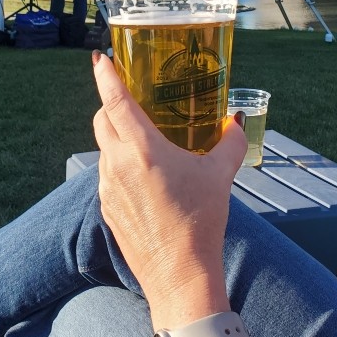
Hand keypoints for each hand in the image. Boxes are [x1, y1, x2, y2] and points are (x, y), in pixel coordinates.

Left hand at [91, 52, 247, 327]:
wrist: (180, 277)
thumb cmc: (201, 222)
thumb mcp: (220, 176)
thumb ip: (230, 142)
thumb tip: (236, 121)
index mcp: (142, 149)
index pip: (114, 101)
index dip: (106, 76)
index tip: (100, 58)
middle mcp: (117, 164)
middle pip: (102, 120)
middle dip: (111, 104)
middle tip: (130, 97)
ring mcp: (107, 188)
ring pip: (104, 148)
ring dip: (117, 137)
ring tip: (144, 140)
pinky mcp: (107, 209)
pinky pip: (108, 175)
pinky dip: (120, 165)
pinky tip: (145, 176)